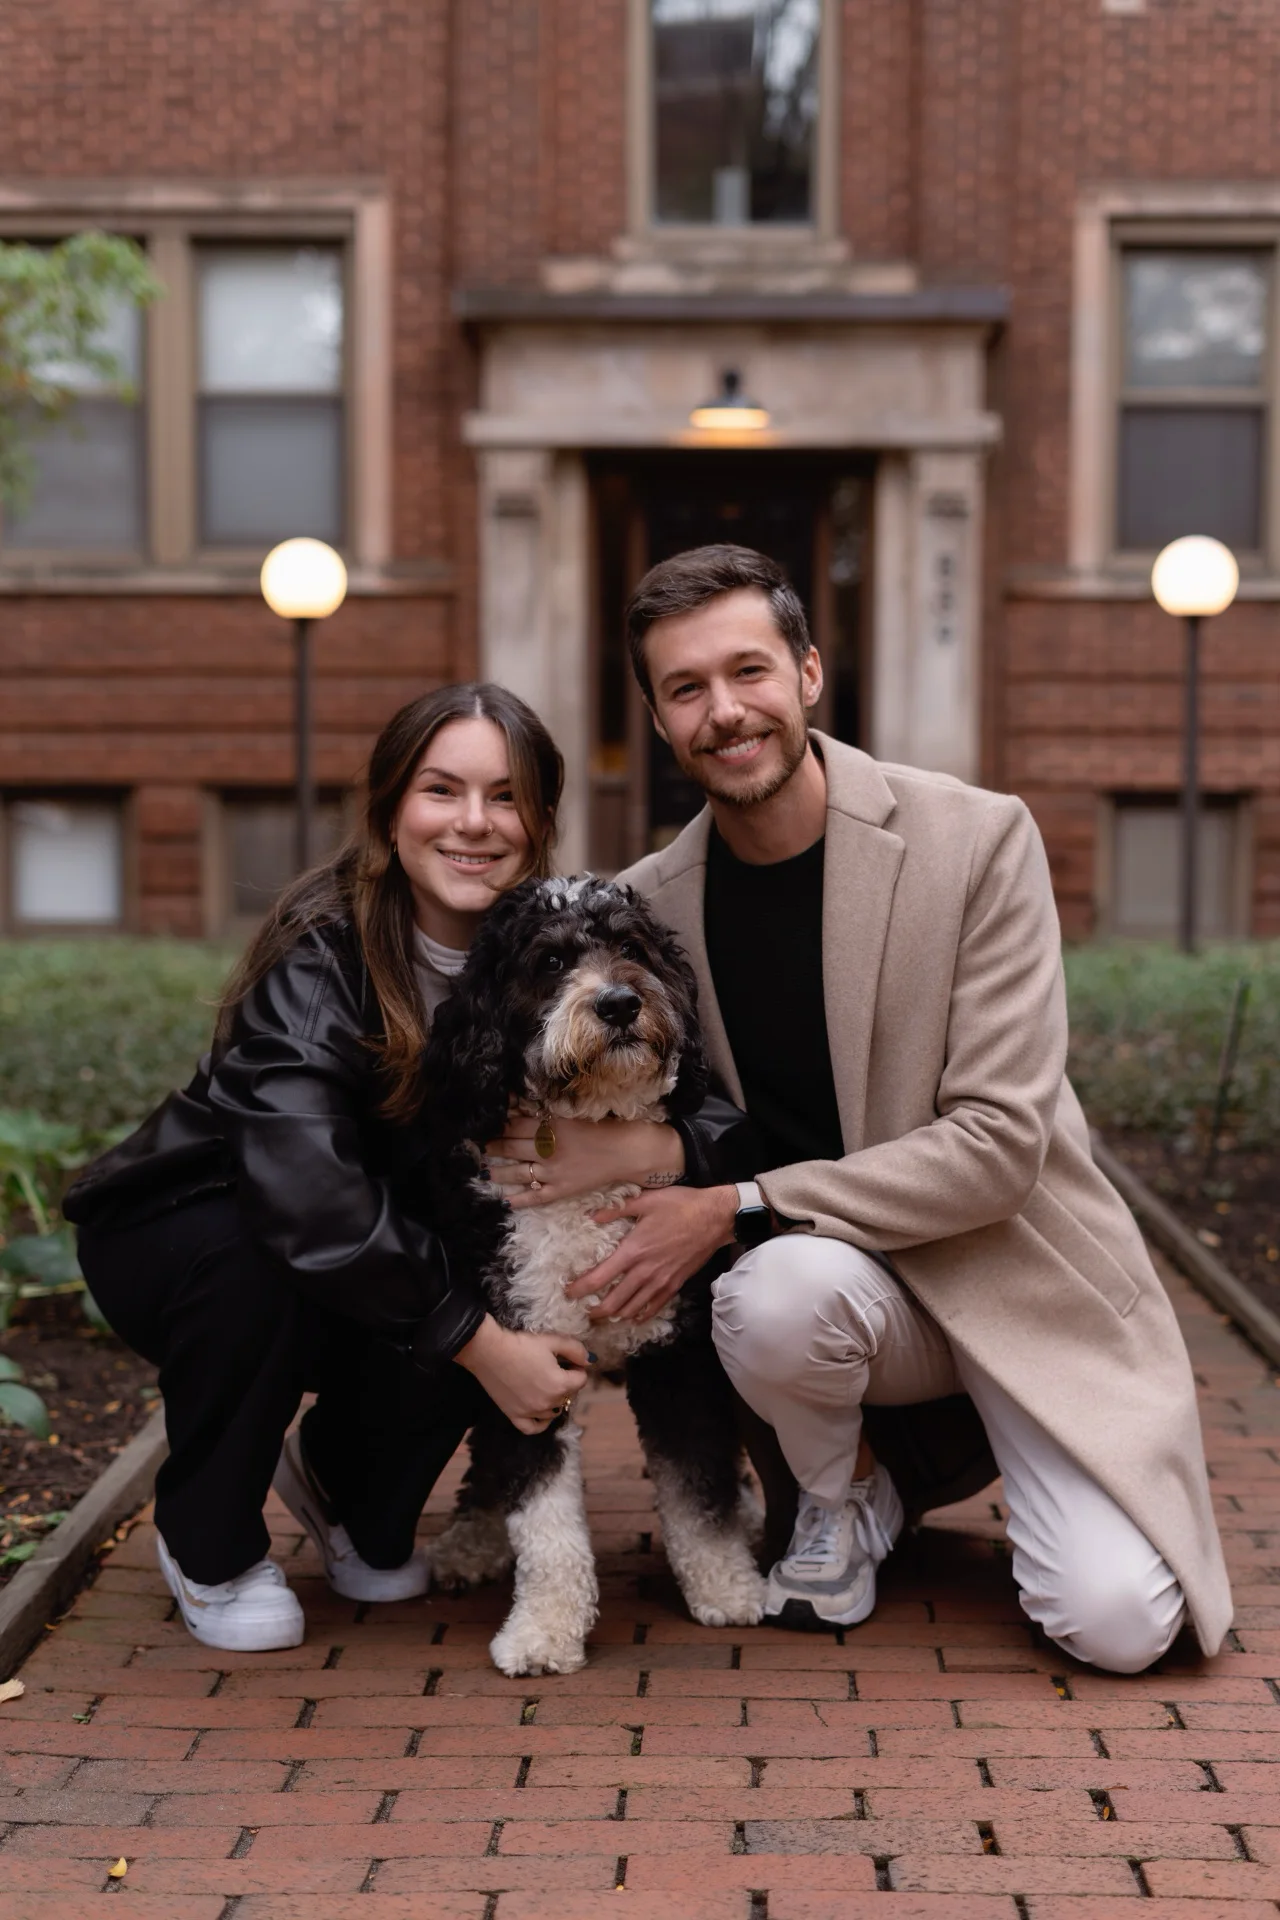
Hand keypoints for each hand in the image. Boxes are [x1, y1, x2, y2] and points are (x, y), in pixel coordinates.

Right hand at [453, 1316, 588, 1434]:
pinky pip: (533, 1428)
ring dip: (556, 1399)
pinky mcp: (514, 1416)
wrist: (488, 1351)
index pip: (581, 1380)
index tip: (567, 1360)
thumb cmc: (521, 1344)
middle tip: (555, 1367)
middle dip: (567, 1382)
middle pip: (569, 1395)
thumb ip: (576, 1350)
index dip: (577, 1368)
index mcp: (560, 1385)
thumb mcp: (552, 1341)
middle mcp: (548, 1403)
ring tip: (546, 1383)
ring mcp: (531, 1412)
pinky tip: (542, 1412)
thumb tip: (591, 1361)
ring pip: (554, 1411)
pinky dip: (541, 1422)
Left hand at [485, 1107, 683, 1209]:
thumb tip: (519, 1106)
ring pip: (518, 1173)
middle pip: (512, 1147)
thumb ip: (547, 1113)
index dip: (498, 1123)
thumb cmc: (604, 1127)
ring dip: (499, 1172)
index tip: (485, 1122)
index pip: (514, 1125)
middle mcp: (548, 1150)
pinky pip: (536, 1197)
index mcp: (551, 1127)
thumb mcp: (573, 1114)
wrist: (629, 1151)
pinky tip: (506, 1201)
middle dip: (493, 1146)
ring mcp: (554, 1173)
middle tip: (478, 1145)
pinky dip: (520, 1200)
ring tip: (484, 1170)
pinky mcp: (562, 1190)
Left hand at [564, 1185, 738, 1323]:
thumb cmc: (681, 1205)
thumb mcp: (646, 1200)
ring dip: (616, 1316)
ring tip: (605, 1317)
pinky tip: (634, 1318)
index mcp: (633, 1251)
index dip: (580, 1289)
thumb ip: (617, 1210)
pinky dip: (641, 1315)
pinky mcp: (675, 1285)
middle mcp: (644, 1272)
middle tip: (585, 1312)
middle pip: (613, 1302)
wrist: (715, 1218)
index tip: (569, 1293)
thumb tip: (592, 1216)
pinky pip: (654, 1307)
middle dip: (596, 1311)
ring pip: (633, 1309)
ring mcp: (661, 1282)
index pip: (599, 1278)